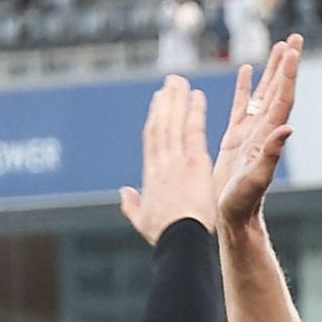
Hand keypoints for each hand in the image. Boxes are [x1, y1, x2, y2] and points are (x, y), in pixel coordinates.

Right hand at [120, 74, 214, 243]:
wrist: (180, 240)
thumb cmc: (164, 235)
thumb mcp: (142, 220)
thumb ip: (132, 204)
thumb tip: (124, 193)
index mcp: (150, 174)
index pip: (152, 138)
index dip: (155, 117)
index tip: (159, 101)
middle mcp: (161, 162)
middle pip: (161, 124)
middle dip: (166, 101)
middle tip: (171, 82)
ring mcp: (177, 160)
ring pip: (174, 122)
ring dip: (177, 99)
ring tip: (181, 81)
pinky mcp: (195, 163)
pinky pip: (194, 131)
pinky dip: (194, 112)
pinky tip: (197, 96)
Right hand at [216, 35, 300, 232]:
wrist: (234, 217)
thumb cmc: (243, 203)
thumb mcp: (256, 179)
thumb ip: (271, 154)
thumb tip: (287, 129)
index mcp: (269, 136)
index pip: (282, 98)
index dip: (288, 74)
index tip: (293, 50)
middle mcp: (264, 130)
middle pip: (278, 89)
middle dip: (286, 63)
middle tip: (294, 38)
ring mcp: (251, 133)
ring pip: (263, 94)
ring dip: (271, 70)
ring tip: (278, 46)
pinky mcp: (236, 139)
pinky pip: (242, 106)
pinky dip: (245, 88)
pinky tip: (245, 71)